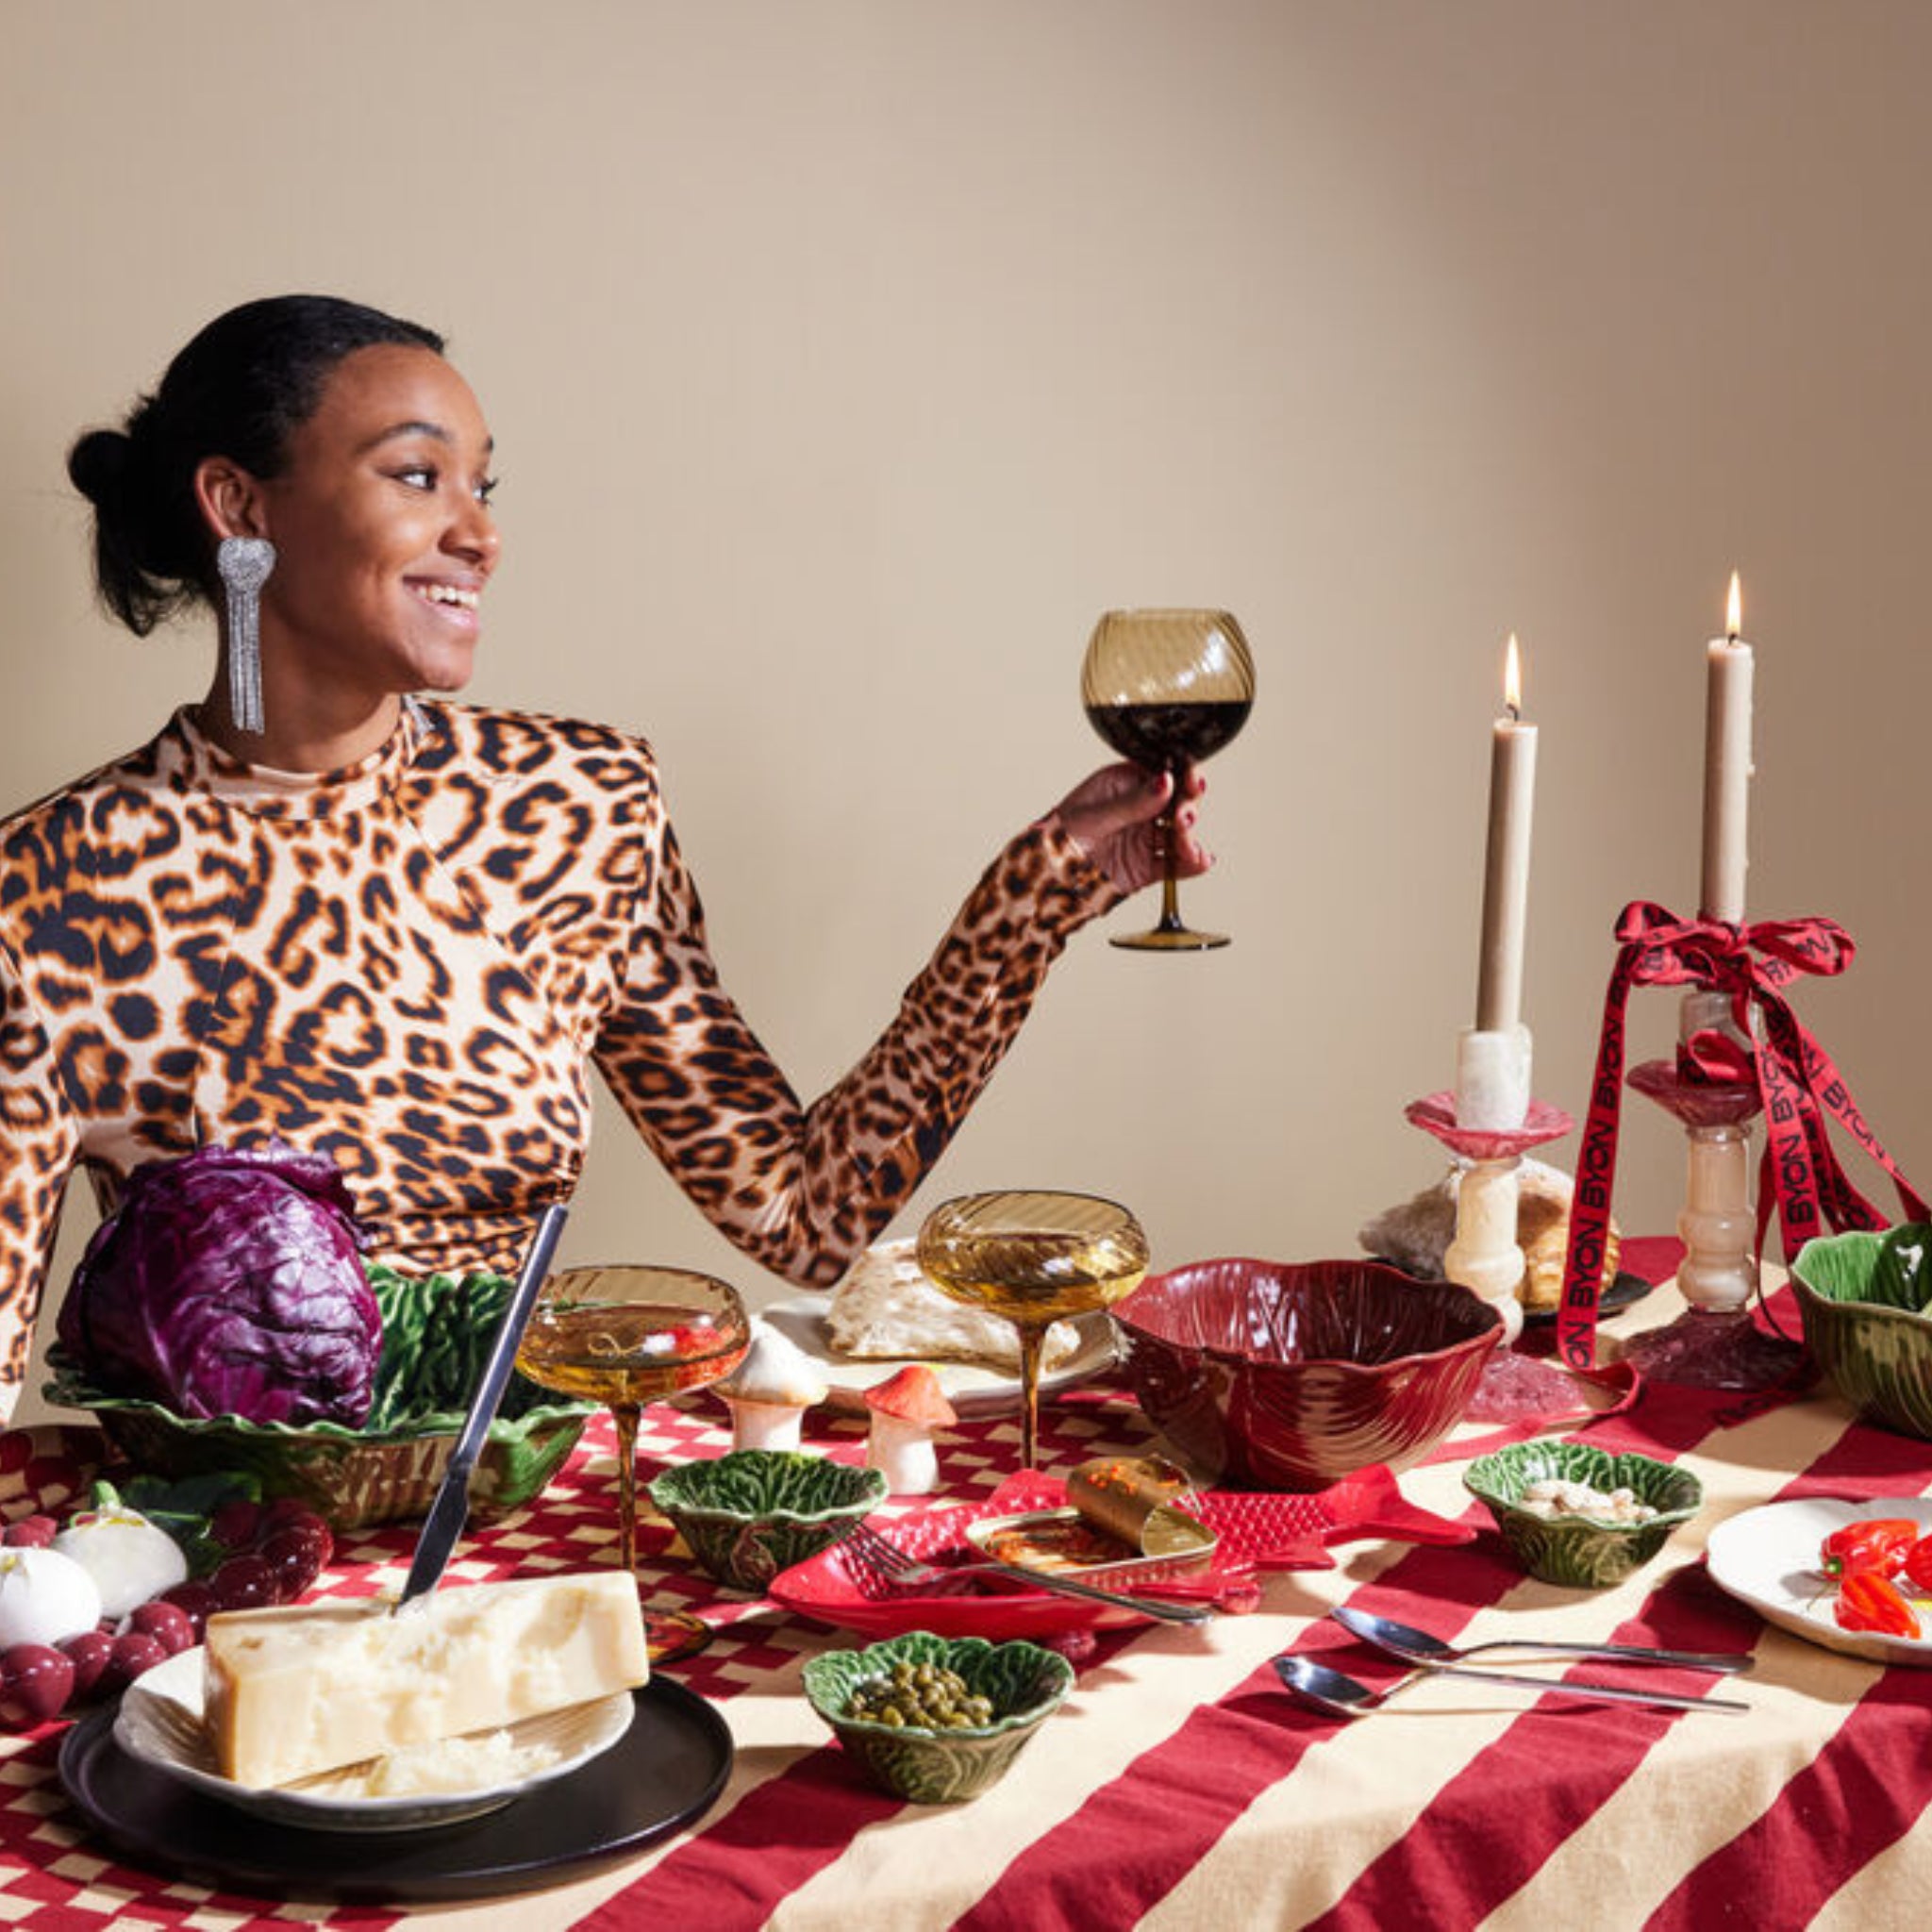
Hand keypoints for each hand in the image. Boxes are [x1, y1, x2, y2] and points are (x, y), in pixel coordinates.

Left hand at [1049, 762, 1209, 897]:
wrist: (1046, 879)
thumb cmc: (1059, 837)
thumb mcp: (1094, 815)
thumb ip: (1133, 802)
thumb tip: (1165, 781)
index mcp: (1124, 784)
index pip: (1162, 773)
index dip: (1182, 775)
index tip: (1192, 782)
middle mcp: (1139, 808)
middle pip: (1177, 801)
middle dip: (1187, 807)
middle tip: (1183, 818)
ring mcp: (1145, 837)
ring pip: (1180, 833)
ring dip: (1189, 838)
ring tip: (1187, 847)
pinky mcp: (1147, 866)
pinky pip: (1175, 864)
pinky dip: (1191, 863)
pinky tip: (1200, 861)